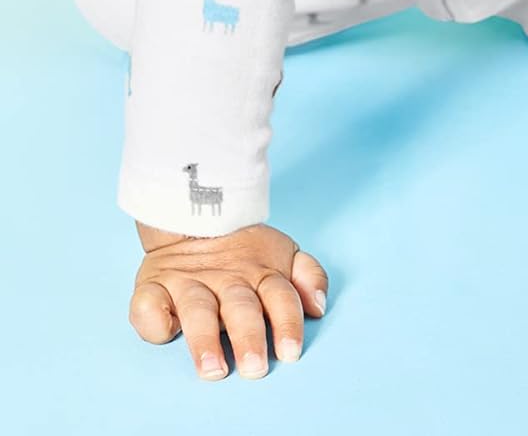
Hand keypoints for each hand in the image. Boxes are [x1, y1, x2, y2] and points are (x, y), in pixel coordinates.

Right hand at [130, 220, 328, 378]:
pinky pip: (149, 306)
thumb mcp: (283, 255)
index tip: (291, 351)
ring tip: (212, 368)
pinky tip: (167, 332)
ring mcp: (188, 283)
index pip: (280, 296)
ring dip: (205, 340)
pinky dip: (154, 320)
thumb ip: (308, 276)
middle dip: (249, 337)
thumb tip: (319, 306)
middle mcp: (225, 279)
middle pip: (241, 308)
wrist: (194, 218)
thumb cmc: (245, 251)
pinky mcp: (153, 287)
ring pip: (198, 311)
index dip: (287, 322)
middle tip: (255, 367)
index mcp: (260, 273)